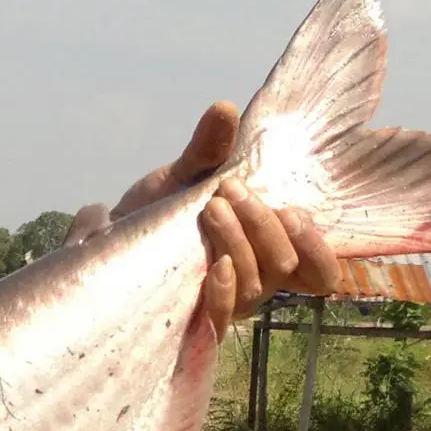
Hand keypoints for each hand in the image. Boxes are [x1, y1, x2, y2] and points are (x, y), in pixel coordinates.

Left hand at [65, 101, 340, 333]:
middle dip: (264, 222)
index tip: (293, 211)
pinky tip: (217, 266)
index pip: (319, 271)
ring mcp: (227, 303)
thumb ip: (208, 149)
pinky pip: (224, 317)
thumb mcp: (185, 176)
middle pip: (285, 265)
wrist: (111, 245)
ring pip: (258, 285)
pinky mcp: (196, 321)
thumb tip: (223, 108)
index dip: (318, 248)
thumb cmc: (159, 213)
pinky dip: (225, 291)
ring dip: (240, 242)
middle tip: (230, 189)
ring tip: (212, 208)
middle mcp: (255, 281)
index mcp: (267, 251)